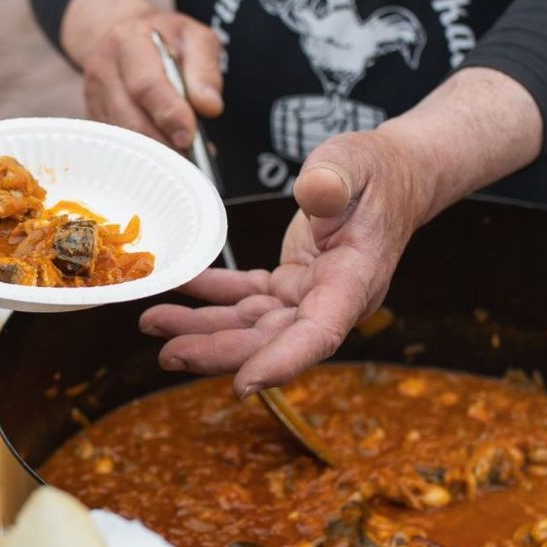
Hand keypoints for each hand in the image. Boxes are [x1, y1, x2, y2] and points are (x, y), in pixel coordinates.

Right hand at [82, 11, 223, 149]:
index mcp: (128, 40)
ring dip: (155, 153)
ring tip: (182, 156)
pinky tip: (165, 150)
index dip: (169, 114)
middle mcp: (103, 67)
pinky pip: (118, 144)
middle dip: (163, 143)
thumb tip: (209, 107)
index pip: (146, 85)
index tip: (189, 136)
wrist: (125, 34)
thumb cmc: (166, 38)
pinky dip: (143, 155)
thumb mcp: (195, 38)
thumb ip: (205, 69)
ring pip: (123, 136)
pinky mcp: (93, 115)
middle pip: (130, 118)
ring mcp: (94, 94)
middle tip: (190, 157)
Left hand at [140, 130, 427, 395]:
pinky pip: (245, 296)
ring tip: (154, 324)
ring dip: (203, 328)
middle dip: (218, 350)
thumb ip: (335, 178)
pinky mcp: (291, 282)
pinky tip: (178, 285)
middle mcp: (332, 300)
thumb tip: (314, 193)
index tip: (243, 386)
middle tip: (167, 354)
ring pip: (251, 324)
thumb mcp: (357, 161)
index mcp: (355, 281)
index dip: (282, 362)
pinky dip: (210, 293)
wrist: (392, 174)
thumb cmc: (379, 169)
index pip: (319, 334)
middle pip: (272, 339)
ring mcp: (309, 295)